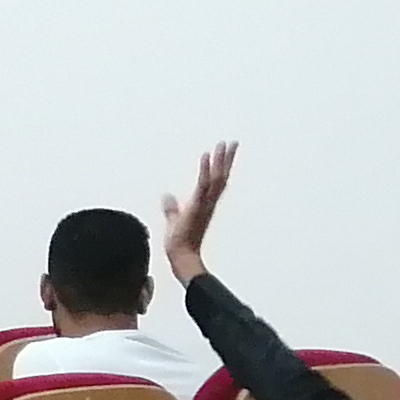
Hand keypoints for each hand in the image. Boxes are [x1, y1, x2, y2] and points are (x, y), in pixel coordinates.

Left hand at [161, 139, 237, 283]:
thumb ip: (171, 208)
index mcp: (205, 205)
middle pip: (221, 177)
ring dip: (220, 161)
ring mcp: (205, 204)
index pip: (215, 182)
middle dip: (227, 160)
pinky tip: (206, 157)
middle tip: (233, 143)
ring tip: (223, 145)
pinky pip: (203, 185)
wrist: (181, 256)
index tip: (224, 153)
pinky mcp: (197, 206)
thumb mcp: (174, 220)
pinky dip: (205, 171)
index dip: (220, 167)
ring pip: (217, 179)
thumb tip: (166, 197)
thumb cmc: (179, 243)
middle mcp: (209, 203)